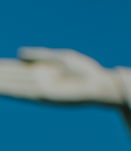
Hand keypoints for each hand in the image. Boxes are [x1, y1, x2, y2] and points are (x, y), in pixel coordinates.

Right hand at [0, 47, 122, 104]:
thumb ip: (40, 56)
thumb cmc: (86, 72)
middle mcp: (38, 81)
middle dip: (0, 75)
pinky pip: (24, 92)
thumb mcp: (60, 58)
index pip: (16, 69)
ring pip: (13, 85)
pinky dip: (10, 90)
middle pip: (12, 77)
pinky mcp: (46, 96)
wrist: (101, 84)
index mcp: (41, 72)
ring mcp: (40, 89)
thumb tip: (19, 54)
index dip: (3, 67)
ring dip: (1, 83)